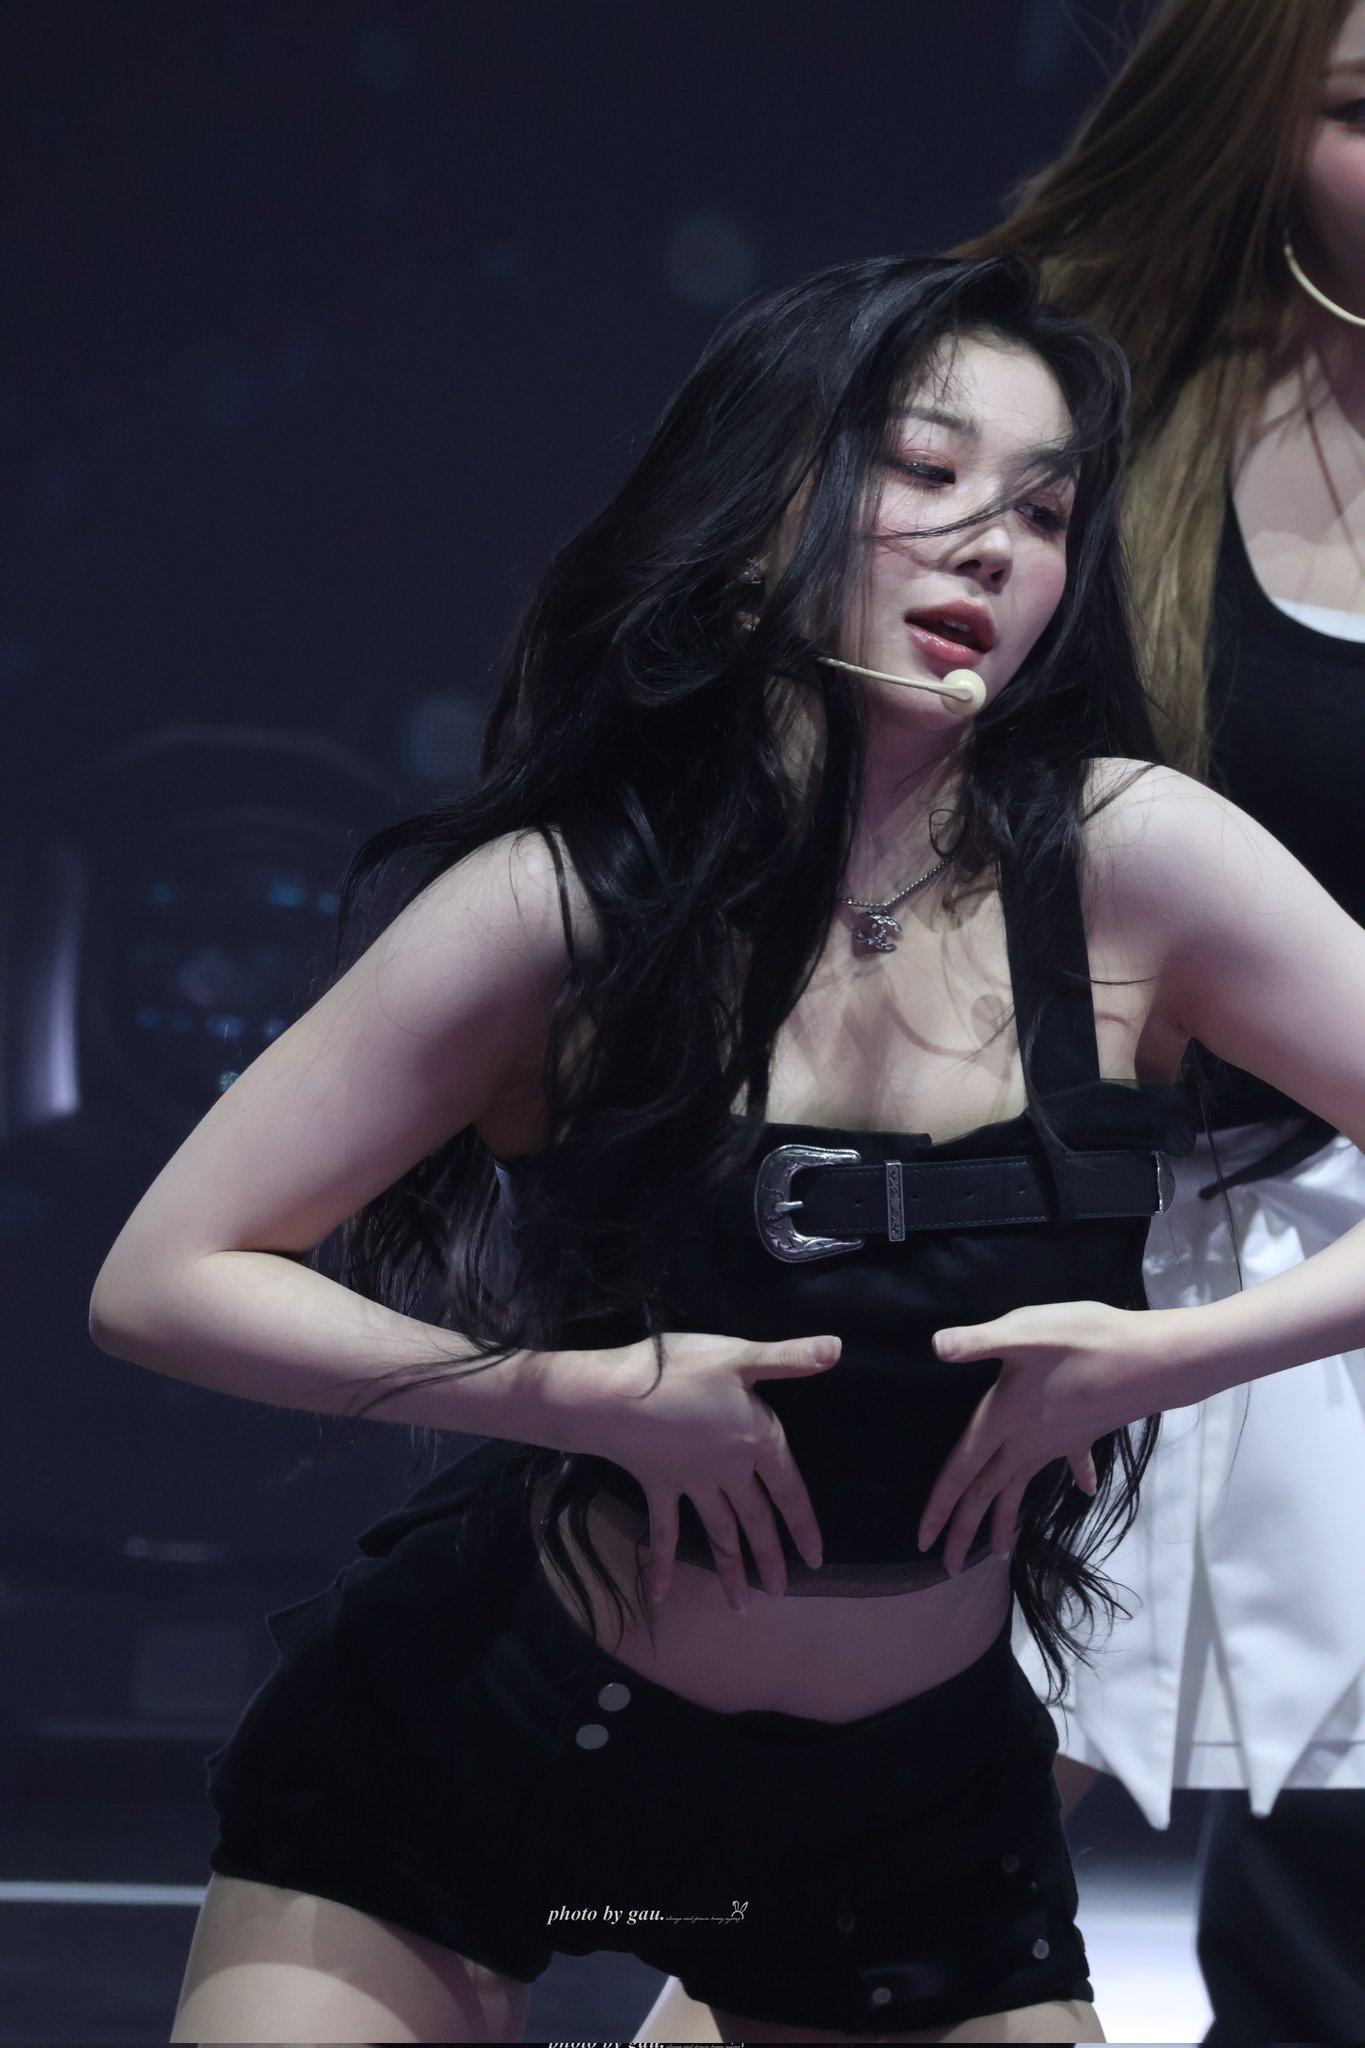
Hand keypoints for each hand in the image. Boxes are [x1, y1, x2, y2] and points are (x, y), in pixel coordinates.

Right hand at [582, 1331, 840, 1611]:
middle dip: (769, 1557)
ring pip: (717, 1533)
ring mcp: (691, 1483)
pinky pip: (662, 1532)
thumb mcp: (739, 1355)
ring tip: (742, 1607)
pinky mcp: (658, 1486)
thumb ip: (789, 1357)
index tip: (815, 1558)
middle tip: (781, 1593)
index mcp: (754, 1440)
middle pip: (754, 1520)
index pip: (788, 1488)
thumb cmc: (678, 1370)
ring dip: (729, 1569)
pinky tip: (662, 1594)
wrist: (615, 1395)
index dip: (803, 1524)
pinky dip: (662, 1564)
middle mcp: (726, 1471)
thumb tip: (839, 1349)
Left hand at [917, 1299, 1167, 1573]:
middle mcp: (1026, 1440)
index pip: (961, 1471)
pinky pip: (1071, 1462)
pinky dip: (1075, 1476)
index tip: (921, 1541)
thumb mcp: (1024, 1332)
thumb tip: (936, 1344)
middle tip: (946, 1566)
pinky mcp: (1083, 1432)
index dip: (939, 1506)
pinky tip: (1084, 1490)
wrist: (1152, 1360)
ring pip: (1020, 1486)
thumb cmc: (1085, 1341)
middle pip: (986, 1492)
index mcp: (1003, 1418)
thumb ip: (978, 1342)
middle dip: (963, 1529)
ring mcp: (1056, 1440)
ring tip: (997, 1551)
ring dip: (1006, 1518)